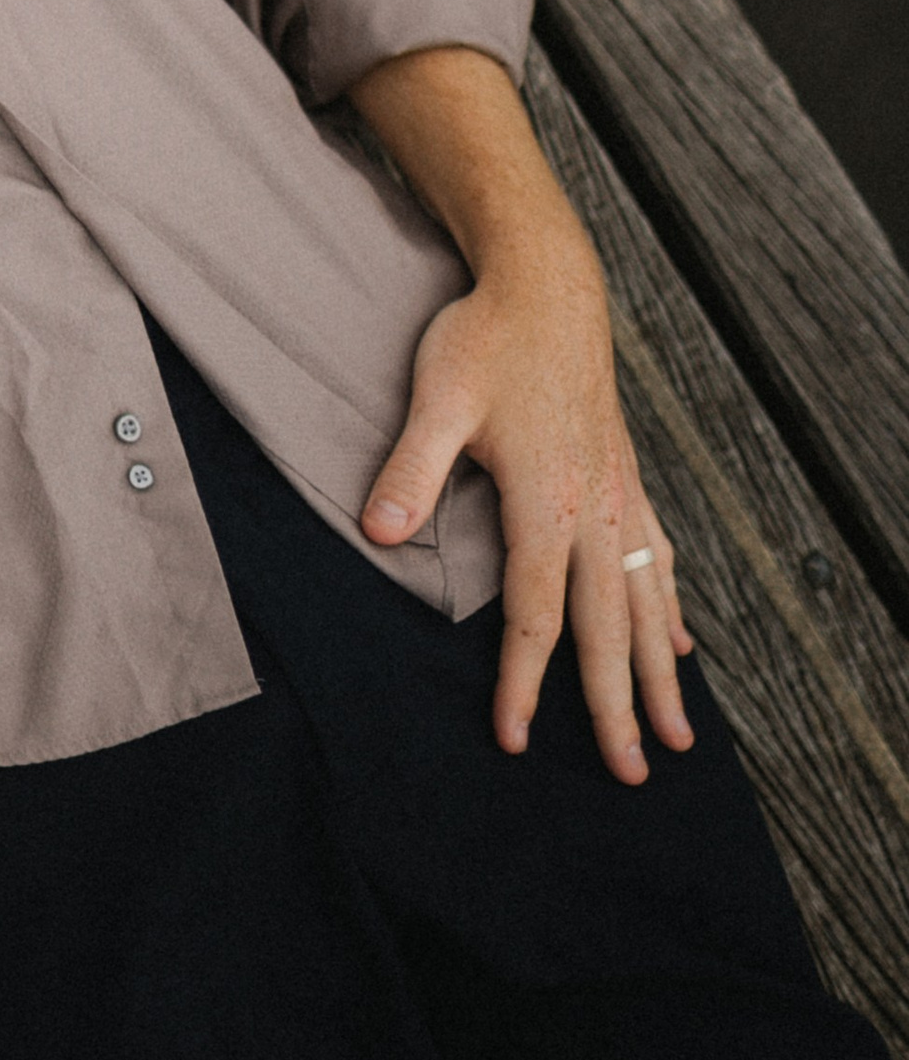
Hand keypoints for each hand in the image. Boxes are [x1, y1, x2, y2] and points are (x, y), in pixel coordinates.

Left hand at [350, 43, 692, 783]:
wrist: (548, 285)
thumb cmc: (487, 338)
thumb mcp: (437, 397)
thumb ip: (411, 467)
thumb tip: (378, 530)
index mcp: (548, 502)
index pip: (534, 615)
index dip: (522, 681)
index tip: (512, 737)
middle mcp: (597, 509)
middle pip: (610, 628)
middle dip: (619, 705)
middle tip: (632, 774)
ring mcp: (620, 494)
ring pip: (649, 602)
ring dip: (661, 671)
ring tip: (678, 734)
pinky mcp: (626, 477)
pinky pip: (660, 557)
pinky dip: (671, 605)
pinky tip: (682, 640)